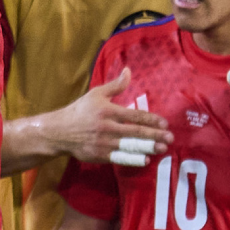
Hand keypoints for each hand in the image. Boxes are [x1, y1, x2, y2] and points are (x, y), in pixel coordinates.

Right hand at [58, 69, 172, 165]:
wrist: (59, 132)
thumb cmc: (80, 111)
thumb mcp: (96, 94)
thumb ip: (115, 85)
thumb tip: (129, 70)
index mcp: (108, 111)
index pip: (134, 115)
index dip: (151, 120)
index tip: (165, 123)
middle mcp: (108, 127)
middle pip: (136, 132)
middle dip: (155, 135)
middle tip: (170, 138)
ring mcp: (104, 142)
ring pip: (130, 146)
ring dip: (148, 147)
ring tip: (162, 148)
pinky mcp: (100, 155)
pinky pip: (119, 157)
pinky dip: (133, 159)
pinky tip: (145, 159)